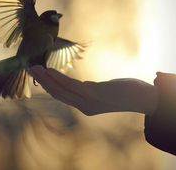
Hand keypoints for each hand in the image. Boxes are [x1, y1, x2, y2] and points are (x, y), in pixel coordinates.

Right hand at [30, 66, 157, 115]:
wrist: (145, 99)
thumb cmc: (125, 93)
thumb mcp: (104, 92)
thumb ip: (90, 90)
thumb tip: (81, 85)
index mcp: (85, 106)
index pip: (62, 96)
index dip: (48, 86)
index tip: (38, 76)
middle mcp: (84, 106)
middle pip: (58, 94)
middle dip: (43, 82)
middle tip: (30, 69)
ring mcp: (89, 102)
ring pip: (61, 90)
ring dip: (47, 79)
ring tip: (35, 68)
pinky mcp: (95, 94)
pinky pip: (72, 86)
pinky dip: (59, 78)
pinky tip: (51, 70)